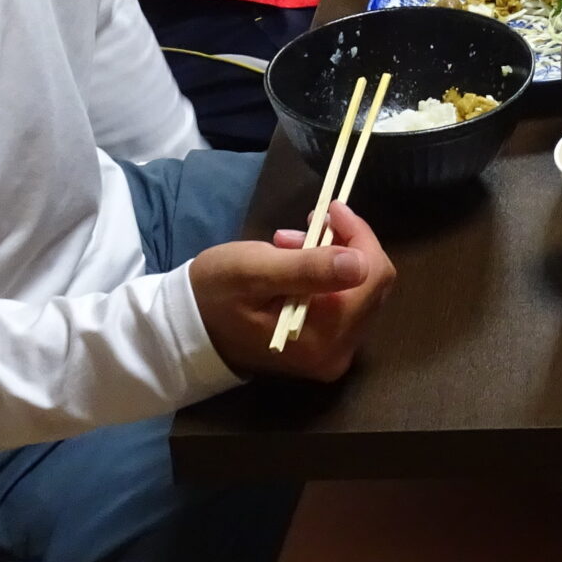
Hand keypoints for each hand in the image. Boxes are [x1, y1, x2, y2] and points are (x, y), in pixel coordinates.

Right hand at [193, 202, 397, 381]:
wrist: (188, 328)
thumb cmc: (216, 294)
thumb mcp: (255, 272)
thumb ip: (308, 269)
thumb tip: (360, 263)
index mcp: (324, 339)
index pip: (373, 276)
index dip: (359, 234)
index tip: (331, 207)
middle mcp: (338, 353)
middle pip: (372, 284)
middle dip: (345, 245)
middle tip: (305, 225)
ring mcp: (333, 353)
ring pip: (360, 289)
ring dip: (333, 256)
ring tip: (290, 244)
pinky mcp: (325, 347)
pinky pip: (345, 301)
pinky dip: (326, 274)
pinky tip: (295, 262)